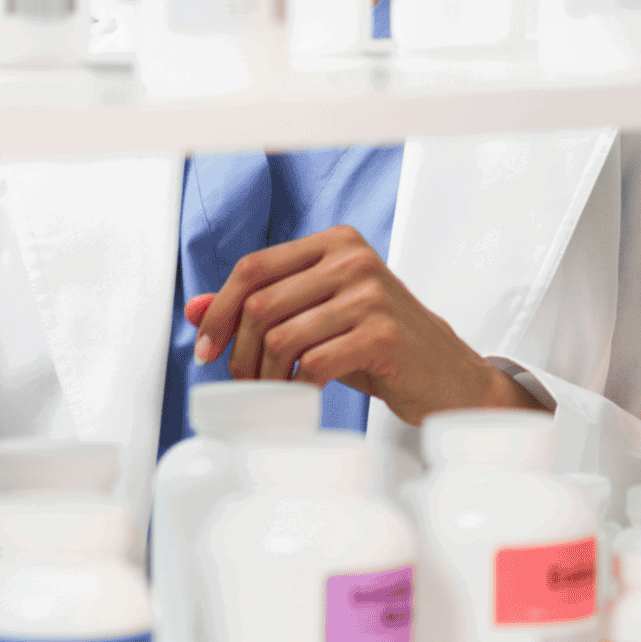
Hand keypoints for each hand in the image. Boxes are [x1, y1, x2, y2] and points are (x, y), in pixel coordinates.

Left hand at [185, 225, 543, 425]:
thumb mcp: (318, 316)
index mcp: (334, 243)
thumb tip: (193, 309)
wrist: (447, 375)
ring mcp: (370, 294)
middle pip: (261, 302)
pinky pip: (314, 363)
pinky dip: (296, 388)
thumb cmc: (378, 344)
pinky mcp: (383, 334)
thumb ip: (261, 307)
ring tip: (271, 393)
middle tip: (239, 383)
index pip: (253, 267)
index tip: (206, 350)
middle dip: (237, 350)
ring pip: (281, 336)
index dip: (219, 309)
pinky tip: (301, 397)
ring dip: (264, 375)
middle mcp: (351, 258)